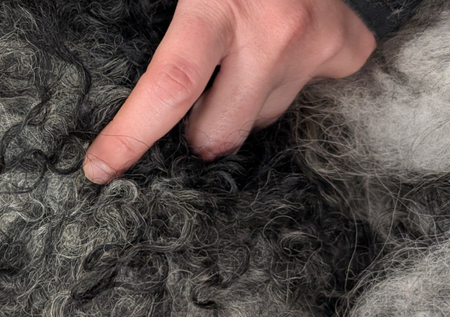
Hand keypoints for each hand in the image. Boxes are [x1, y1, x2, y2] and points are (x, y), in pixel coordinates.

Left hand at [83, 0, 374, 183]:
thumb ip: (158, 21)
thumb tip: (115, 70)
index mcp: (216, 4)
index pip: (170, 87)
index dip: (132, 134)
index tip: (101, 167)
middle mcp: (274, 30)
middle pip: (220, 131)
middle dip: (196, 130)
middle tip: (190, 101)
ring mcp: (317, 42)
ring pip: (262, 117)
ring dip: (242, 100)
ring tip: (240, 51)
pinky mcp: (349, 48)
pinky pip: (308, 94)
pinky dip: (288, 79)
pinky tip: (281, 46)